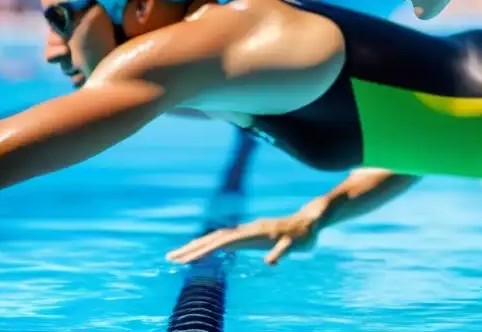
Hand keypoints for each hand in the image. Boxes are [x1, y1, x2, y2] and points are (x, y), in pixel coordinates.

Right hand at [166, 197, 327, 265]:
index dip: (204, 250)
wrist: (311, 220)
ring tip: (178, 255)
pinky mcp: (248, 234)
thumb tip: (271, 261)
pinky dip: (208, 245)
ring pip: (216, 238)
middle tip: (171, 258)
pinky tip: (200, 252)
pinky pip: (223, 240)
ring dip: (196, 246)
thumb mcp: (297, 245)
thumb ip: (284, 251)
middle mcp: (247, 229)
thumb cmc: (304, 234)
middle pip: (214, 238)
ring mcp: (246, 231)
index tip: (187, 259)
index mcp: (254, 232)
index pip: (223, 243)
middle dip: (192, 248)